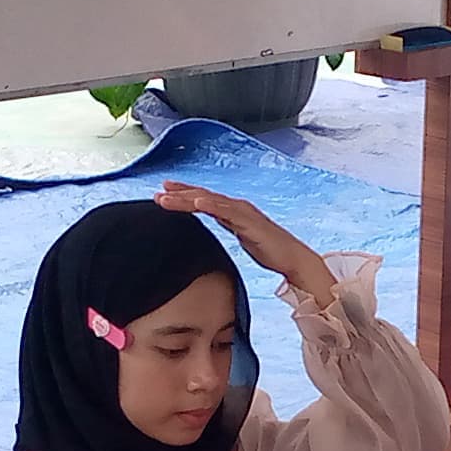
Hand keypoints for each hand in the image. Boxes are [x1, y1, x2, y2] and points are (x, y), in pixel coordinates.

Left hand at [153, 180, 330, 305]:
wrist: (292, 258)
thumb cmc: (269, 249)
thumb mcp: (242, 237)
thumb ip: (229, 228)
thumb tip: (215, 228)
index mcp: (233, 211)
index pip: (204, 200)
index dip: (183, 195)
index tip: (163, 194)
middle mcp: (237, 207)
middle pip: (203, 196)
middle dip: (179, 193)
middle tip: (158, 191)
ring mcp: (243, 212)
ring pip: (210, 201)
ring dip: (187, 198)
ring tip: (167, 197)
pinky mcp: (250, 221)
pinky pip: (227, 211)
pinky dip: (212, 205)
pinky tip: (197, 203)